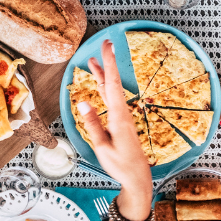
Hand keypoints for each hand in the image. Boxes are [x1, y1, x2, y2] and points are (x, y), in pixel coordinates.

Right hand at [78, 40, 152, 220]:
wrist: (137, 177)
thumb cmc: (121, 164)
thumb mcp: (102, 146)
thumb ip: (92, 124)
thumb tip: (82, 102)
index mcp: (118, 117)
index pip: (112, 84)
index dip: (109, 63)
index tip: (108, 46)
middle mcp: (122, 113)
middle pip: (113, 83)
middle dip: (108, 63)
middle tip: (105, 43)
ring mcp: (122, 117)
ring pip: (111, 91)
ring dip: (103, 75)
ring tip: (93, 61)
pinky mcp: (121, 122)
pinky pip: (111, 100)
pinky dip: (104, 89)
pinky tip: (100, 84)